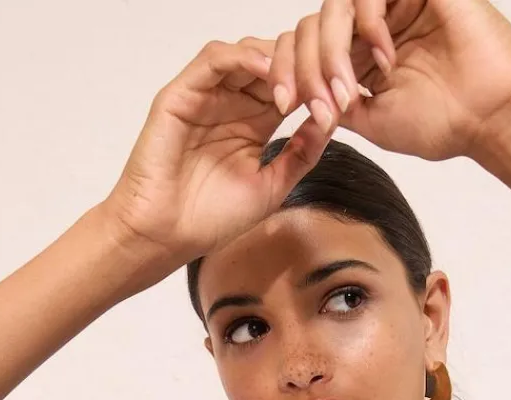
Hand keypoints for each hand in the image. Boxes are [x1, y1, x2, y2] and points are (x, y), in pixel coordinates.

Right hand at [100, 37, 338, 272]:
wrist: (166, 235)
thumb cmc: (211, 218)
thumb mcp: (272, 187)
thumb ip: (301, 154)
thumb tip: (332, 121)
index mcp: (254, 122)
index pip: (291, 84)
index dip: (319, 85)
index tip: (343, 99)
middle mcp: (232, 103)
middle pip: (274, 60)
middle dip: (305, 68)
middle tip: (326, 85)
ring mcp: (207, 95)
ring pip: (247, 52)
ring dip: (279, 61)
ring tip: (300, 81)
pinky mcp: (182, 93)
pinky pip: (214, 59)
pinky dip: (243, 57)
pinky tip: (267, 72)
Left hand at [266, 0, 510, 164]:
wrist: (491, 116)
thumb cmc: (445, 122)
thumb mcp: (372, 122)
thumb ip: (334, 104)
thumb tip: (298, 100)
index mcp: (359, 56)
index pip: (304, 46)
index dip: (286, 70)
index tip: (285, 104)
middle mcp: (372, 25)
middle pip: (311, 25)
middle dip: (306, 69)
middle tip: (324, 106)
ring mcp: (392, 4)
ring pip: (333, 6)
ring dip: (331, 52)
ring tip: (353, 90)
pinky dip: (367, 24)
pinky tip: (386, 57)